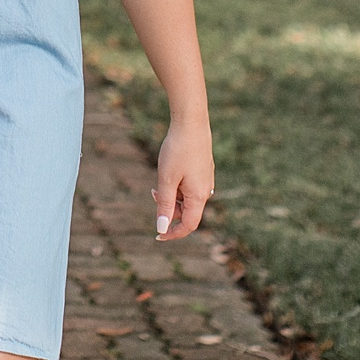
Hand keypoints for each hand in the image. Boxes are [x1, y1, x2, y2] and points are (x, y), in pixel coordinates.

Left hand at [152, 119, 213, 240]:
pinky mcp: (203, 170)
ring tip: (160, 179)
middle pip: (187, 212)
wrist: (191, 123)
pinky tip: (169, 171)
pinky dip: (177, 186)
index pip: (188, 225)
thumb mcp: (166, 179)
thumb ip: (164, 205)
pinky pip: (190, 187)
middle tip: (153, 192)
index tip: (157, 236)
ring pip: (187, 198)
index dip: (173, 234)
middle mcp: (206, 190)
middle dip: (168, 209)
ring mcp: (206, 180)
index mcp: (199, 196)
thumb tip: (162, 228)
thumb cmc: (178, 151)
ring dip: (172, 196)